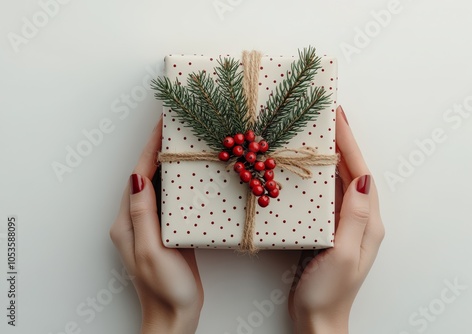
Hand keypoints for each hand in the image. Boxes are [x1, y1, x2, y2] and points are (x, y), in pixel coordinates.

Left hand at [110, 117, 203, 333]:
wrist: (175, 315)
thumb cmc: (164, 289)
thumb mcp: (152, 251)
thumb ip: (143, 215)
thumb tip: (138, 177)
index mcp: (127, 222)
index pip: (138, 176)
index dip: (150, 149)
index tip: (163, 125)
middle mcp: (136, 220)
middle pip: (146, 176)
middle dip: (159, 150)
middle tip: (176, 127)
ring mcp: (152, 225)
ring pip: (160, 185)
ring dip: (170, 163)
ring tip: (184, 142)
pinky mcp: (168, 231)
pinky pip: (172, 199)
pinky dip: (180, 182)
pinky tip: (192, 173)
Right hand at [288, 105, 384, 333]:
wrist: (317, 319)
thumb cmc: (330, 292)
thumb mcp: (344, 254)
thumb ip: (354, 217)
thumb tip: (363, 178)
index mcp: (368, 222)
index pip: (360, 172)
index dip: (349, 143)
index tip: (338, 116)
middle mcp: (359, 219)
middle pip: (351, 171)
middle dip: (340, 142)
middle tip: (327, 117)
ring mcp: (343, 224)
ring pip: (338, 181)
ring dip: (330, 156)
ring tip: (317, 133)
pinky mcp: (328, 229)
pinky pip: (325, 195)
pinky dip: (318, 177)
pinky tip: (308, 168)